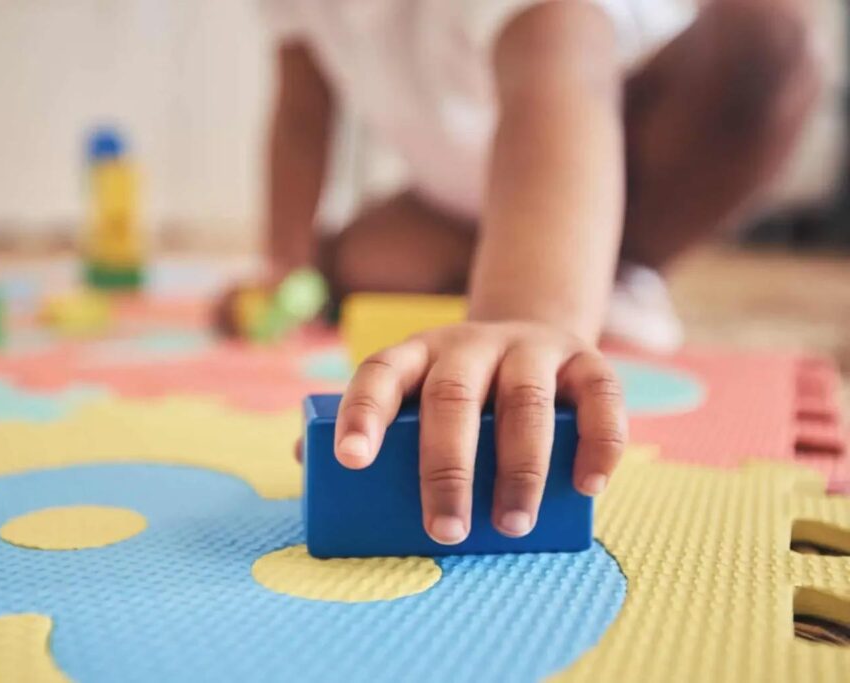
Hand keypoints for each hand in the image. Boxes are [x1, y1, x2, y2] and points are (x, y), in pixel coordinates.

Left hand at [334, 321, 626, 544]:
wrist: (532, 338)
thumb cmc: (458, 390)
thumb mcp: (413, 395)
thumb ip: (368, 424)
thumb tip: (306, 458)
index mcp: (417, 355)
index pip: (380, 374)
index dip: (362, 413)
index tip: (349, 461)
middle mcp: (470, 345)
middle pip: (453, 398)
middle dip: (447, 468)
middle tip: (445, 532)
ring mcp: (530, 348)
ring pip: (524, 402)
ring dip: (520, 468)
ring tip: (512, 526)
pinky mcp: (586, 361)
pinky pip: (599, 396)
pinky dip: (599, 442)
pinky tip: (588, 486)